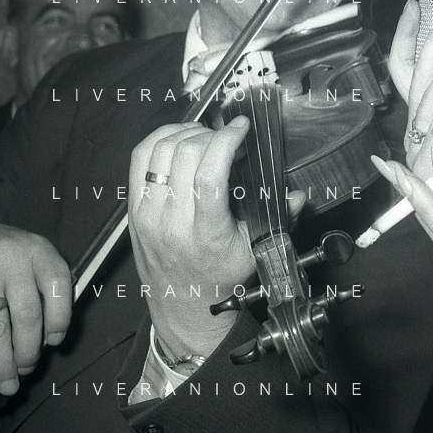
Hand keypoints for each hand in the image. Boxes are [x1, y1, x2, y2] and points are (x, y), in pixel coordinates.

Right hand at [0, 215, 70, 394]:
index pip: (59, 284)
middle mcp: (12, 256)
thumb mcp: (27, 256)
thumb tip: (47, 340)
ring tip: (8, 381)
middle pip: (27, 313)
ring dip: (3, 362)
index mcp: (38, 249)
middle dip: (28, 350)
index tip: (55, 342)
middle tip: (27, 369)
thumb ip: (41, 287)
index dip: (60, 317)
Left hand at [128, 120, 263, 359]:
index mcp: (205, 233)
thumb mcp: (253, 251)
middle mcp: (172, 222)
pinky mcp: (133, 208)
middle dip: (212, 134)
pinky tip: (179, 140)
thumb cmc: (217, 276)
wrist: (181, 304)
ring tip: (205, 137)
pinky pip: (140, 158)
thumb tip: (298, 195)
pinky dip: (160, 139)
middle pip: (187, 154)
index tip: (241, 128)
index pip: (210, 174)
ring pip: (162, 150)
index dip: (227, 141)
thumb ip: (279, 219)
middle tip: (227, 137)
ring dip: (187, 133)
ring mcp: (148, 213)